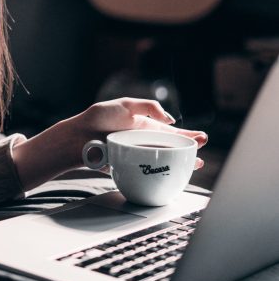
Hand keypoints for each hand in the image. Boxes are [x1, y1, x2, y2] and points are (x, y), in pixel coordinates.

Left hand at [77, 98, 207, 169]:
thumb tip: (170, 120)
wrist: (78, 137)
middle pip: (170, 147)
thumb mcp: (126, 104)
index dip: (186, 135)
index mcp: (143, 126)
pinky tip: (171, 176)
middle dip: (188, 150)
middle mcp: (142, 141)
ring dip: (179, 164)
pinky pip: (148, 172)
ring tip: (194, 165)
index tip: (201, 138)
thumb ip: (148, 107)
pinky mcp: (129, 167)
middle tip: (202, 152)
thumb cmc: (98, 118)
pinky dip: (161, 174)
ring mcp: (136, 155)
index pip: (169, 131)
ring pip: (162, 161)